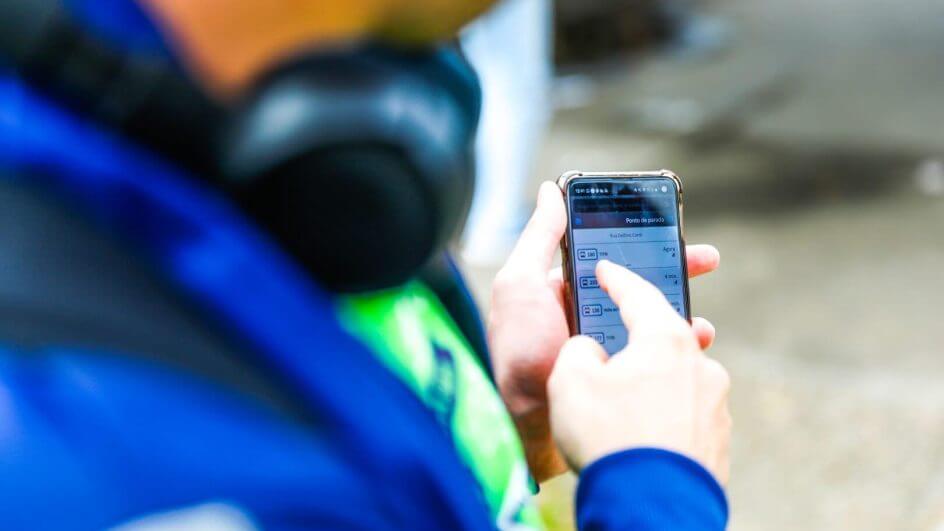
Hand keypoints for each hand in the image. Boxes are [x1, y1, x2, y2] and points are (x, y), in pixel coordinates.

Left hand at [487, 181, 720, 481]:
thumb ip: (539, 238)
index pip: (608, 253)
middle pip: (638, 282)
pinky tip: (695, 344)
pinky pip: (656, 354)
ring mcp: (606, 345)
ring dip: (680, 310)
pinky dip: (678, 346)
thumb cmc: (517, 353)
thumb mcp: (520, 285)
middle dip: (674, 269)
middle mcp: (585, 312)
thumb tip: (551, 190)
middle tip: (707, 260)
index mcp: (562, 287)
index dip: (639, 236)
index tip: (668, 223)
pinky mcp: (622, 375)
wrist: (526, 427)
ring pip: (652, 318)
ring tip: (699, 313)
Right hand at [548, 260, 730, 483]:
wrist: (650, 509)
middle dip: (635, 338)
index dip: (616, 278)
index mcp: (666, 340)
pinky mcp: (717, 442)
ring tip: (620, 404)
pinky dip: (663, 417)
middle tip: (612, 341)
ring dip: (650, 383)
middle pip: (663, 338)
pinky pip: (684, 415)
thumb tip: (591, 351)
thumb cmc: (608, 438)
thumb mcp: (570, 381)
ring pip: (676, 379)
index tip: (606, 268)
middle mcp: (700, 367)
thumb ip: (577, 350)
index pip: (639, 294)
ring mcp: (714, 406)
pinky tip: (639, 435)